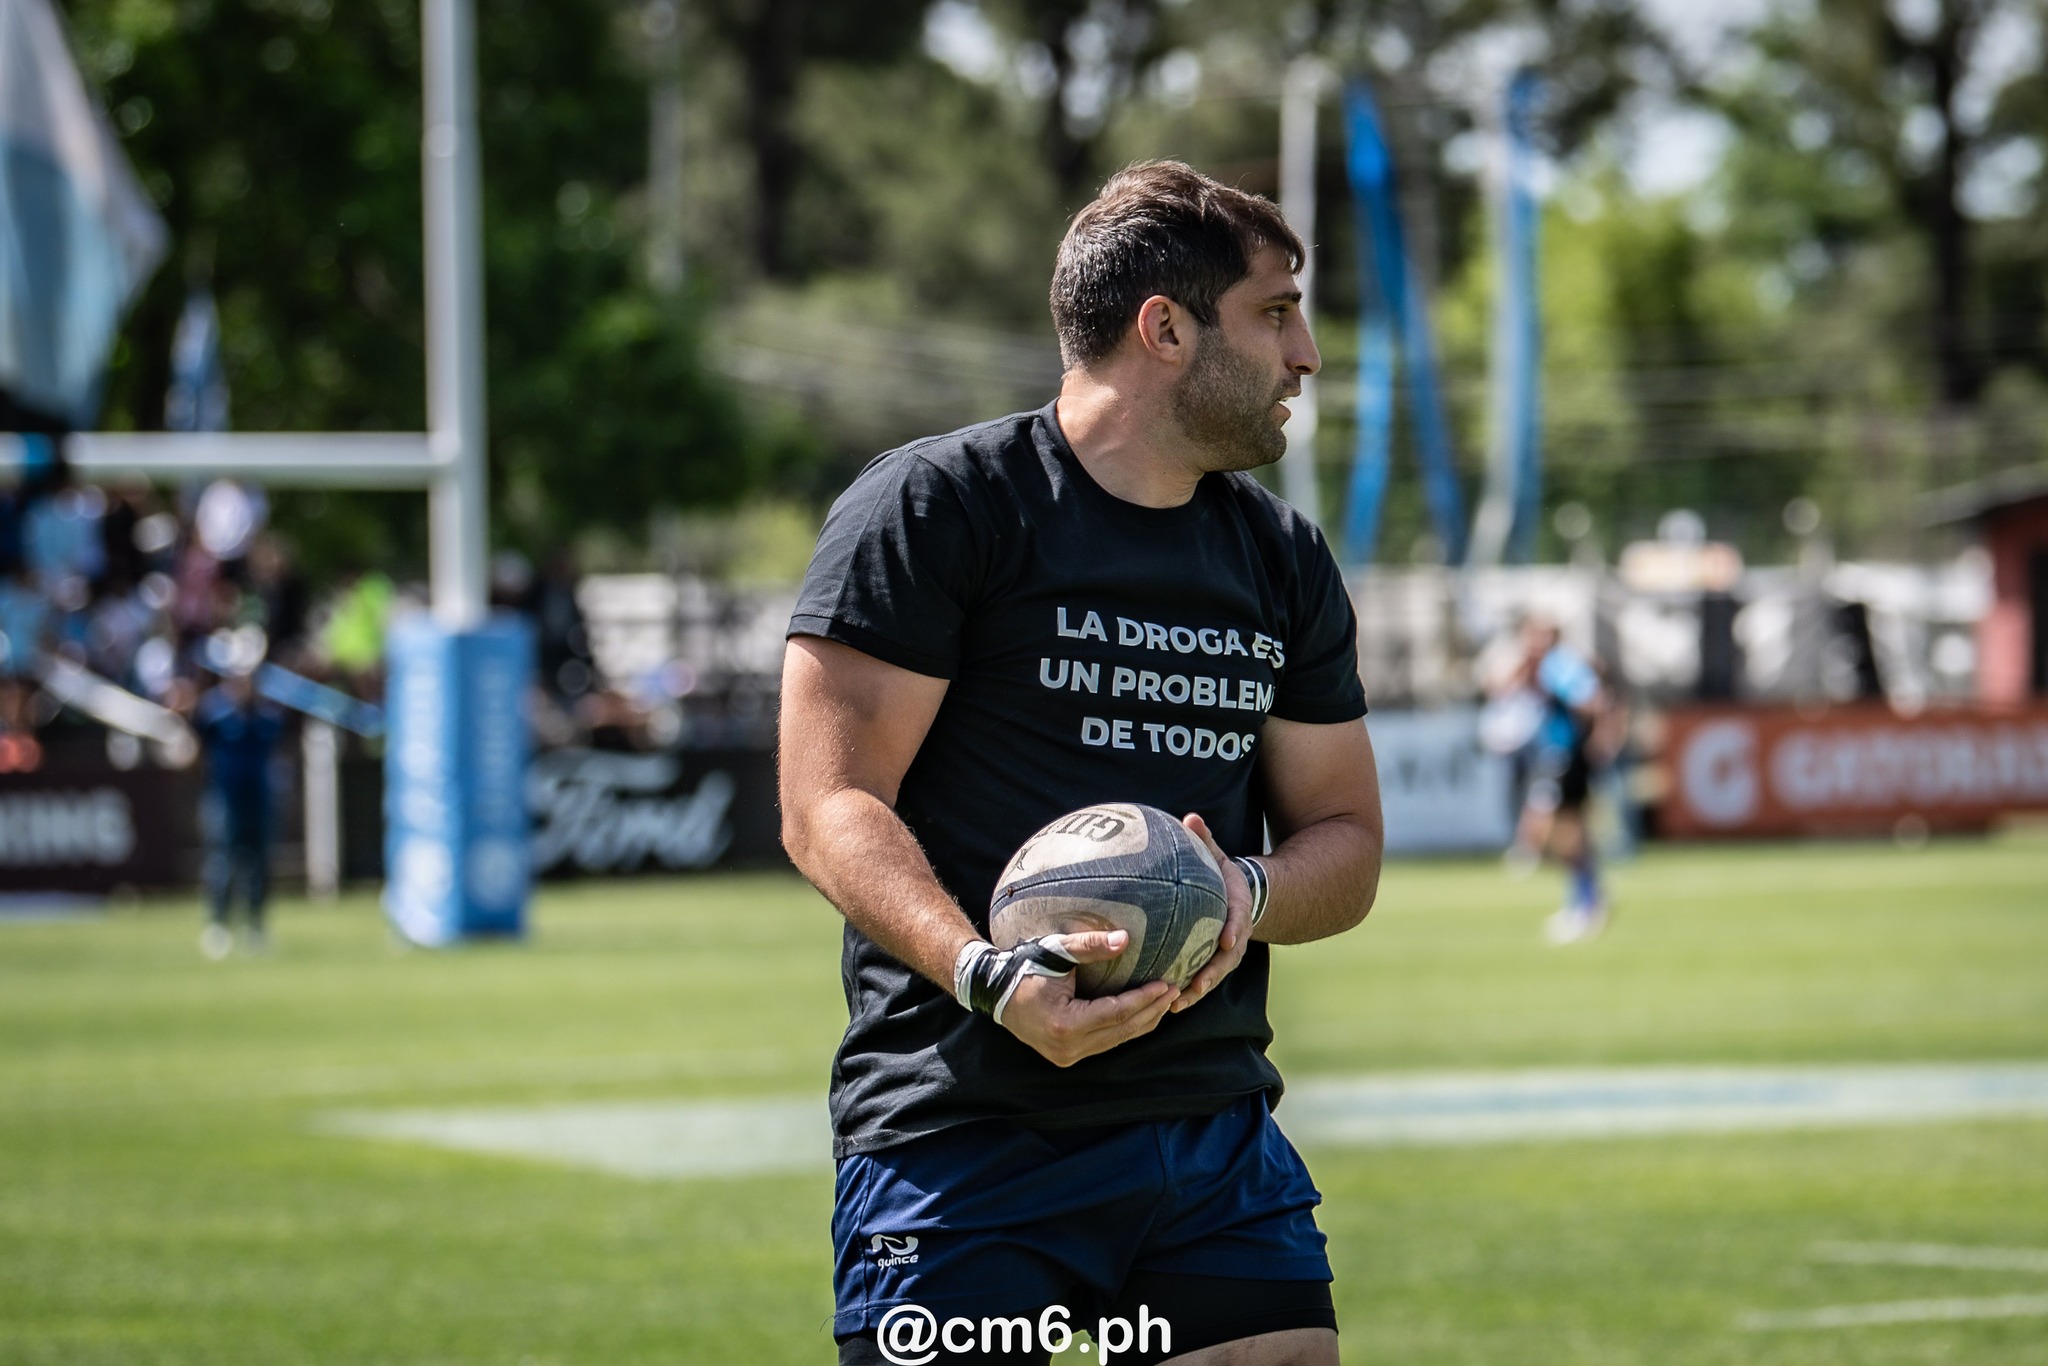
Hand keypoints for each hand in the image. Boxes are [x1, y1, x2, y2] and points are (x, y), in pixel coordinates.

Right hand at [998, 929, 1178, 1067]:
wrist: (995, 991)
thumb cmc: (1025, 966)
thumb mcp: (1056, 951)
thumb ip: (1090, 946)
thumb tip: (1125, 939)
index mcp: (1065, 1025)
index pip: (1116, 1013)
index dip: (1144, 999)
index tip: (1166, 983)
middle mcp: (1068, 1048)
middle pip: (1121, 1031)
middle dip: (1151, 1011)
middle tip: (1175, 991)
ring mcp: (1067, 1056)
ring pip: (1116, 1041)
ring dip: (1143, 1022)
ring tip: (1165, 1001)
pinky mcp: (1067, 1056)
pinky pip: (1105, 1043)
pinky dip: (1125, 1029)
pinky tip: (1142, 1014)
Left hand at [1172, 812, 1250, 1012]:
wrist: (1241, 897)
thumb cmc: (1222, 875)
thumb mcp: (1217, 855)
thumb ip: (1205, 840)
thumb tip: (1191, 818)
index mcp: (1237, 909)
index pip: (1239, 920)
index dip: (1235, 930)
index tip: (1226, 940)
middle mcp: (1235, 936)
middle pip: (1227, 958)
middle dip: (1213, 973)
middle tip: (1197, 984)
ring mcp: (1226, 954)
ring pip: (1214, 976)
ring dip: (1197, 991)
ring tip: (1176, 1004)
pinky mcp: (1213, 964)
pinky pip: (1201, 981)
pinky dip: (1188, 993)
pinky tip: (1167, 1006)